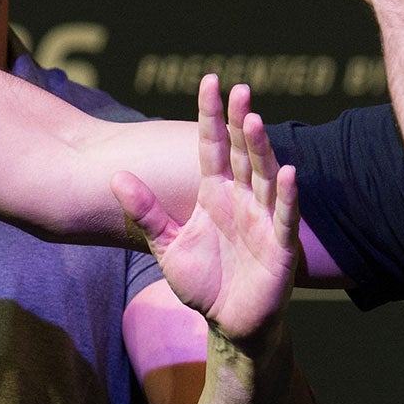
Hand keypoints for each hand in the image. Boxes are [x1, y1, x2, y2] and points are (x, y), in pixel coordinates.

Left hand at [112, 75, 299, 347]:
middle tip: (239, 89)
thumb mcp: (167, 246)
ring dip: (260, 150)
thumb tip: (115, 176)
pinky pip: (284, 216)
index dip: (212, 115)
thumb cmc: (203, 282)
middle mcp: (242, 199)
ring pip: (263, 177)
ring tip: (254, 122)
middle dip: (240, 122)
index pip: (212, 146)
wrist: (228, 322)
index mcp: (214, 194)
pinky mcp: (279, 246)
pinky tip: (288, 172)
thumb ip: (146, 212)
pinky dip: (286, 195)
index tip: (211, 80)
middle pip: (241, 153)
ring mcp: (263, 220)